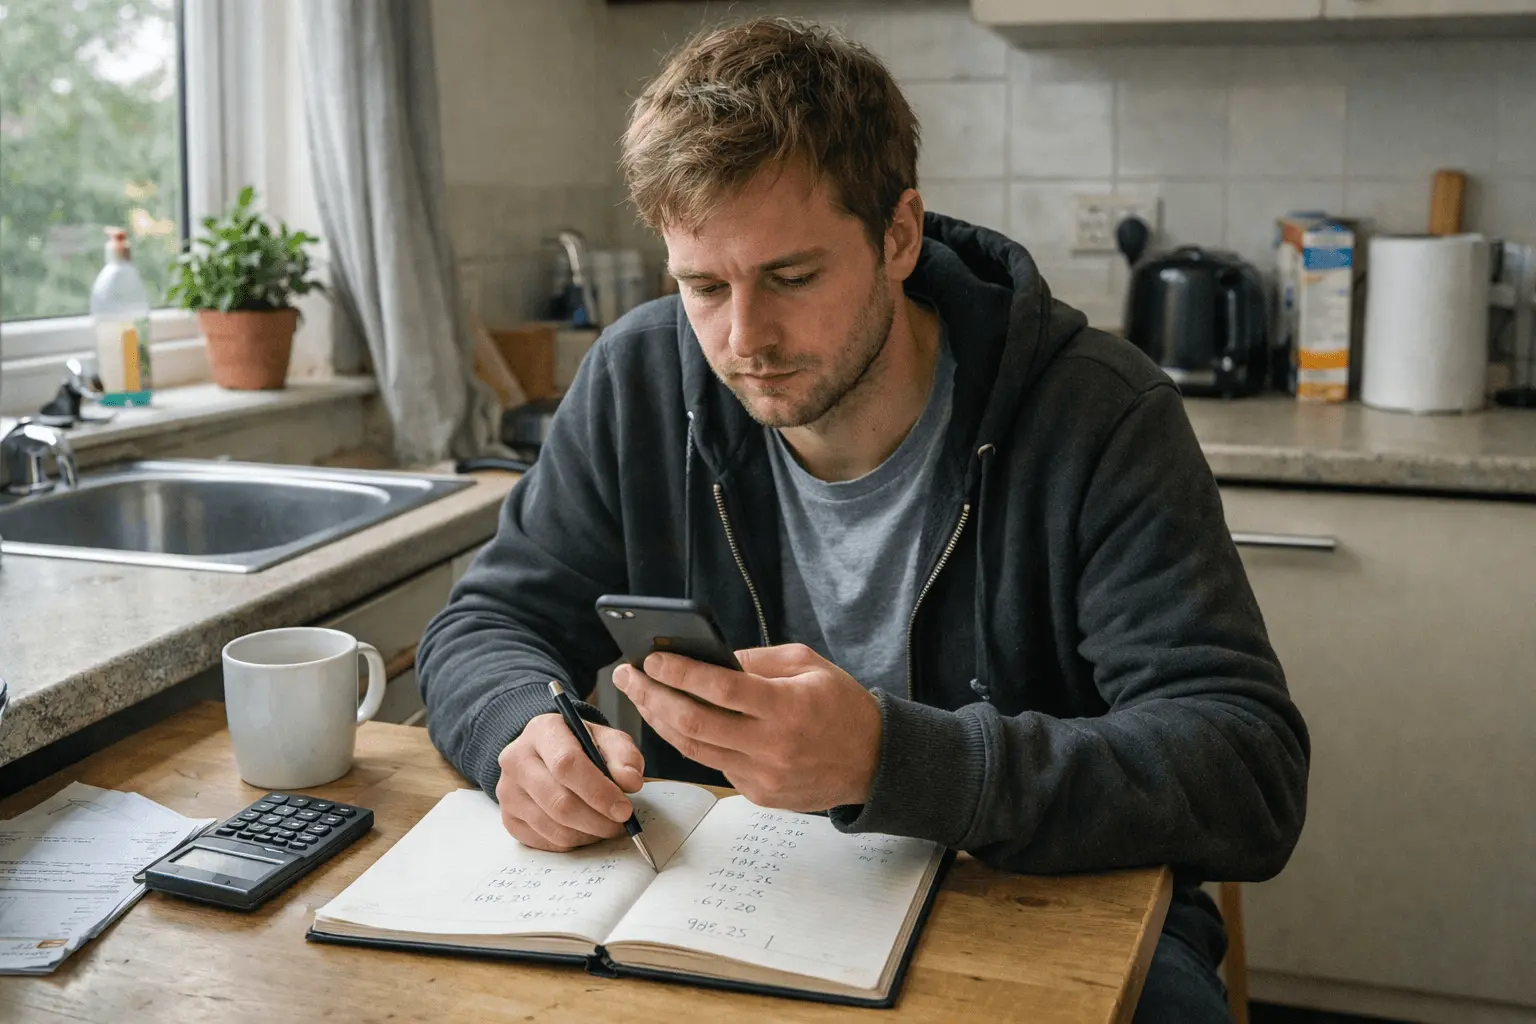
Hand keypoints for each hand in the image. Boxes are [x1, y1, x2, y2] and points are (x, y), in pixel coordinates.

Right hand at [495, 712, 643, 850]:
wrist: (548, 754)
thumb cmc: (581, 746)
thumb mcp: (608, 740)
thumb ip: (624, 756)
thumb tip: (630, 782)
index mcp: (543, 731)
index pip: (566, 764)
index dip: (598, 791)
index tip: (623, 809)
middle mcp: (516, 759)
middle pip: (559, 801)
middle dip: (597, 819)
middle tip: (620, 824)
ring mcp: (507, 790)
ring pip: (553, 826)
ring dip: (587, 833)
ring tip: (605, 825)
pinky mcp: (508, 817)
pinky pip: (544, 841)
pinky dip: (571, 842)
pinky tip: (584, 829)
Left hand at [612, 643, 881, 811]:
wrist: (875, 762)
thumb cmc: (843, 706)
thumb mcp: (809, 666)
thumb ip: (758, 661)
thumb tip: (707, 657)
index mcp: (788, 708)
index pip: (721, 690)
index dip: (680, 674)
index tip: (651, 660)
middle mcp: (772, 746)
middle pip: (694, 724)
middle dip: (652, 697)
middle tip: (627, 676)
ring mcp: (763, 776)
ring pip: (694, 750)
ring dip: (660, 721)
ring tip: (640, 695)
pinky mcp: (759, 795)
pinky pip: (714, 765)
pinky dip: (689, 742)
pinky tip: (673, 720)